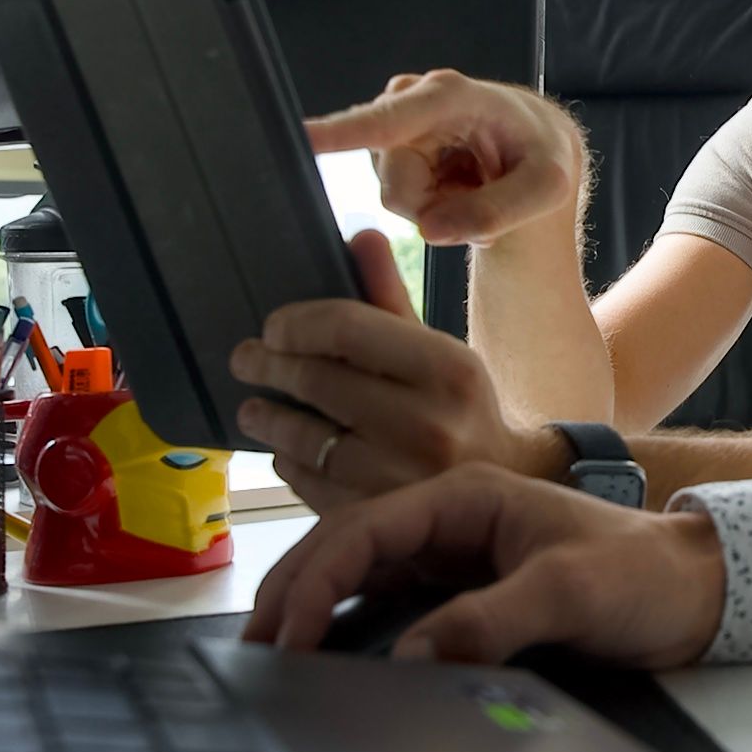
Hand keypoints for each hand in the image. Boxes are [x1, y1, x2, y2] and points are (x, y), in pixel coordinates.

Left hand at [232, 231, 555, 512]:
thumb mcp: (439, 350)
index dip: (295, 323)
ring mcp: (398, 477)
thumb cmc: (460, 408)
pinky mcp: (374, 516)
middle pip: (314, 379)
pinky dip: (288, 461)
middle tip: (247, 359)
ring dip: (266, 416)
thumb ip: (391, 298)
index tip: (273, 327)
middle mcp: (427, 423)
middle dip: (267, 365)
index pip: (344, 328)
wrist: (504, 488)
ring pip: (300, 435)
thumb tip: (360, 235)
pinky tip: (289, 450)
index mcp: (449, 369)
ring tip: (255, 407)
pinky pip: (305, 480)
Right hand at [242, 464, 726, 667]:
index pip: (367, 527)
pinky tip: (324, 666)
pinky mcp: (463, 596)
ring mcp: (453, 559)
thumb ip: (491, 621)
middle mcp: (451, 522)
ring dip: (313, 614)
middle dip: (293, 595)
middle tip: (251, 653)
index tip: (284, 632)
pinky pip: (389, 610)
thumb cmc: (644, 575)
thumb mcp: (571, 592)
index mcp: (469, 497)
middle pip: (347, 549)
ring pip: (360, 580)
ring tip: (269, 662)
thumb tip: (411, 655)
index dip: (315, 578)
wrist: (695, 593)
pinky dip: (349, 633)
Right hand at [306, 69, 585, 246]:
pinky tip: (456, 183)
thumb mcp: (546, 187)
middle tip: (479, 195)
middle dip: (437, 205)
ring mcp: (397, 120)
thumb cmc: (542, 156)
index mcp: (452, 96)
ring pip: (395, 193)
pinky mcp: (390, 141)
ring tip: (472, 184)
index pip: (388, 119)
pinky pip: (397, 194)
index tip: (298, 137)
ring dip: (436, 203)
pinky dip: (431, 201)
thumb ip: (498, 210)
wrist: (534, 148)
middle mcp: (414, 99)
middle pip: (397, 184)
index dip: (341, 132)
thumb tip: (431, 230)